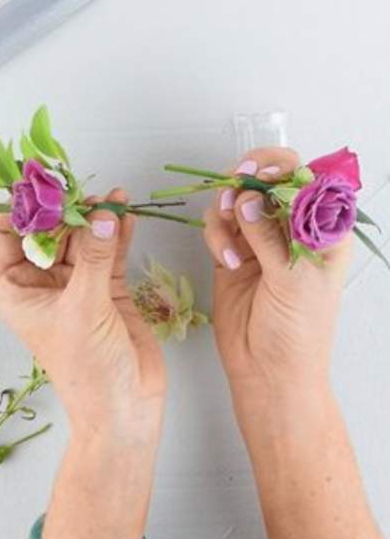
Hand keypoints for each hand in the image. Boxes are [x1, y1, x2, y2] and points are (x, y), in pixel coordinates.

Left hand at [0, 189, 165, 441]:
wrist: (125, 406)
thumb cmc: (88, 367)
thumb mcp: (83, 308)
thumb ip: (94, 257)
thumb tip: (104, 214)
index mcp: (18, 290)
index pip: (6, 236)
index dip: (20, 210)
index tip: (40, 184)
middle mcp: (44, 283)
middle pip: (49, 232)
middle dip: (66, 209)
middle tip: (84, 188)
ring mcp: (78, 284)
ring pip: (82, 238)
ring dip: (96, 217)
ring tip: (112, 197)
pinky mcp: (107, 288)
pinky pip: (109, 252)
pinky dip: (117, 233)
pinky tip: (125, 213)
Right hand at [203, 148, 351, 397]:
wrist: (268, 370)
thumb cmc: (298, 330)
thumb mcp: (294, 280)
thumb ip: (269, 236)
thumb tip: (247, 197)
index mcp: (322, 230)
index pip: (305, 180)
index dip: (282, 167)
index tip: (258, 173)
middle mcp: (289, 229)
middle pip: (265, 183)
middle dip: (246, 182)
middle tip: (232, 189)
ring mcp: (257, 241)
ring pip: (235, 202)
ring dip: (225, 211)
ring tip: (227, 240)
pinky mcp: (230, 255)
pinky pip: (217, 228)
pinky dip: (216, 236)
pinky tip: (226, 261)